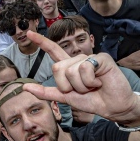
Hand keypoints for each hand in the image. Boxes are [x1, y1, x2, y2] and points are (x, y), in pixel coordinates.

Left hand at [20, 32, 139, 124]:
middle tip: (83, 90)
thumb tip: (26, 87)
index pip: (53, 51)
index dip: (41, 42)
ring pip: (71, 70)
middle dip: (67, 86)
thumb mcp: (66, 98)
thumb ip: (47, 93)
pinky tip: (100, 82)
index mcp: (70, 67)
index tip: (28, 33)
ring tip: (93, 87)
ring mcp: (90, 58)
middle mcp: (78, 60)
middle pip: (58, 68)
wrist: (114, 107)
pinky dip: (90, 81)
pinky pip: (85, 68)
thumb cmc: (93, 101)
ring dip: (81, 86)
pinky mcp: (102, 58)